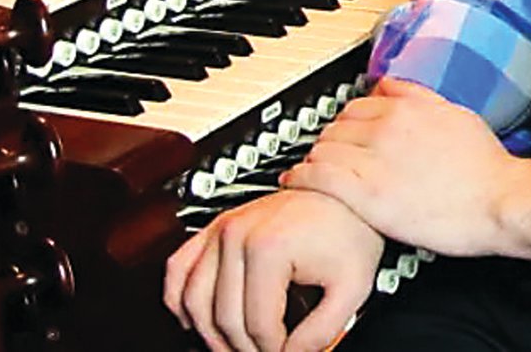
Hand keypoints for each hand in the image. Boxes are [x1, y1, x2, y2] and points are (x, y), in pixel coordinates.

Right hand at [163, 188, 383, 351]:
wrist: (343, 193)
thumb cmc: (349, 230)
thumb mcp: (352, 287)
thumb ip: (322, 332)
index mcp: (268, 246)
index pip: (256, 324)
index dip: (274, 349)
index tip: (289, 351)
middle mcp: (237, 234)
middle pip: (223, 317)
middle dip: (244, 346)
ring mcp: (223, 228)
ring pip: (192, 299)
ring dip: (209, 332)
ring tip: (235, 346)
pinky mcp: (216, 227)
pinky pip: (178, 267)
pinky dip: (178, 298)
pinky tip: (193, 319)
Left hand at [281, 77, 517, 256]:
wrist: (500, 201)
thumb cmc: (486, 167)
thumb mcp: (455, 114)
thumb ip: (418, 96)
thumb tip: (391, 86)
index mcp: (407, 107)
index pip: (357, 104)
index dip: (346, 120)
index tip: (343, 132)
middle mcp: (386, 127)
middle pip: (337, 125)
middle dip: (329, 138)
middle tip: (326, 152)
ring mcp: (374, 160)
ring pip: (324, 147)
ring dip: (314, 156)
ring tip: (309, 168)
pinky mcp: (367, 194)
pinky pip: (320, 176)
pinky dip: (302, 176)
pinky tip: (296, 181)